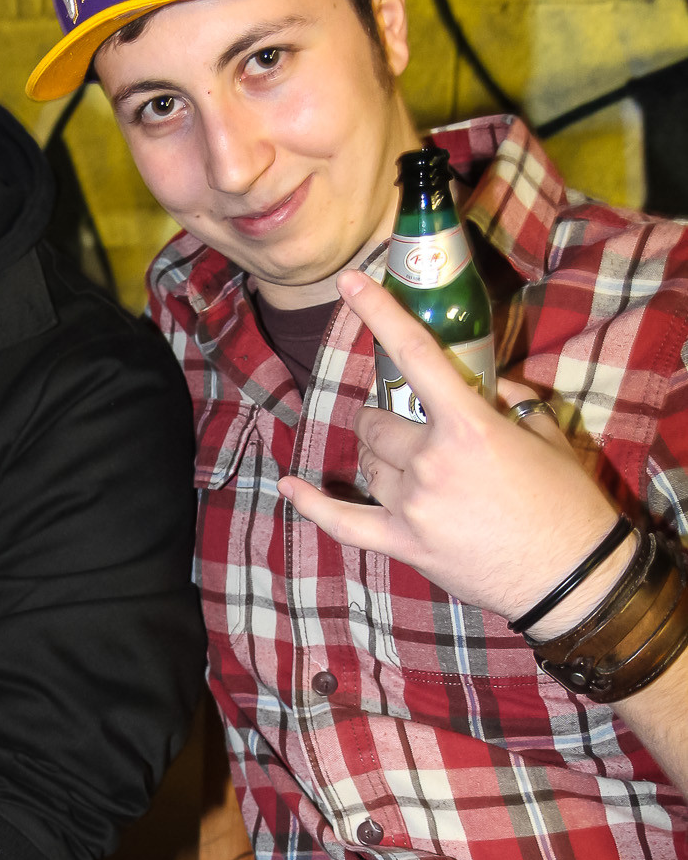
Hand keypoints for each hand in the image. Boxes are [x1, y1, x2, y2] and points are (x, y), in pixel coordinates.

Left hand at [277, 270, 627, 626]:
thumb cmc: (565, 502)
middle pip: (376, 422)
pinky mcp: (403, 544)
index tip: (350, 283)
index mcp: (467, 426)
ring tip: (404, 462)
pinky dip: (313, 503)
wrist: (570, 576)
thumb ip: (506, 399)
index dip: (379, 313)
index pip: (414, 355)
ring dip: (376, 455)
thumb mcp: (544, 434)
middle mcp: (430, 462)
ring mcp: (411, 506)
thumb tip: (480, 384)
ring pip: (366, 462)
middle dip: (384, 417)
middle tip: (407, 425)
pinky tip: (290, 485)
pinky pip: (343, 521)